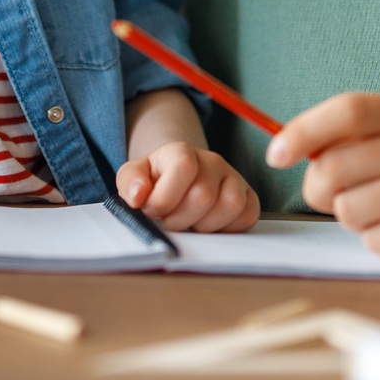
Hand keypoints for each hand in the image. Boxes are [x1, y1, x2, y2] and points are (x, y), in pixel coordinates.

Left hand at [117, 140, 259, 232]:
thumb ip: (130, 182)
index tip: (152, 210)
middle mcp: (212, 161)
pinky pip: (248, 215)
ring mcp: (233, 178)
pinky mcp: (248, 197)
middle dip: (180, 219)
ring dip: (205, 226)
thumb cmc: (156, 181)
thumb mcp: (134, 176)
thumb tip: (138, 196)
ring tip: (190, 224)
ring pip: (230, 205)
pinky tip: (209, 225)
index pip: (182, 167)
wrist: (178, 180)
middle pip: (203, 195)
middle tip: (169, 221)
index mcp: (182, 151)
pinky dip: (228, 228)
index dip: (164, 198)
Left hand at [267, 93, 379, 262]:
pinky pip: (375, 242)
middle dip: (318, 188)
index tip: (275, 152)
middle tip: (332, 194)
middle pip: (334, 169)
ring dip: (353, 217)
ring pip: (348, 211)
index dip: (303, 130)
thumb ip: (361, 135)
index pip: (347, 111)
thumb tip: (294, 149)